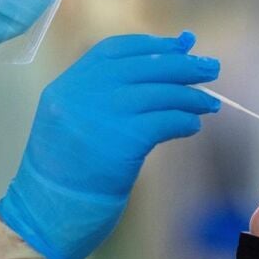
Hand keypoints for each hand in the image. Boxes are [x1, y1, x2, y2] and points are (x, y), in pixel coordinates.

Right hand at [0, 32, 219, 258]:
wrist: (47, 213)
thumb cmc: (65, 172)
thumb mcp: (71, 122)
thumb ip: (106, 95)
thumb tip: (153, 72)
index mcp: (67, 85)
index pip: (113, 50)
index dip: (150, 45)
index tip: (178, 46)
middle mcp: (82, 93)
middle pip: (142, 67)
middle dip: (182, 65)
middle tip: (210, 68)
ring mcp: (102, 115)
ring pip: (159, 93)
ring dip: (190, 96)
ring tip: (209, 103)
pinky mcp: (124, 141)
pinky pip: (165, 121)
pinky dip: (184, 121)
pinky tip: (192, 126)